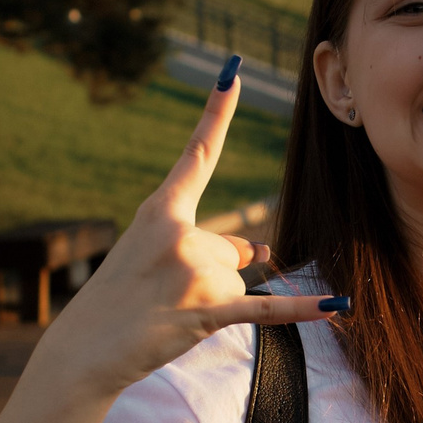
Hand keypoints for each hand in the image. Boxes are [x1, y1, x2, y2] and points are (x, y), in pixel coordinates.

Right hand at [31, 59, 348, 399]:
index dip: (216, 112)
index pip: (197, 154)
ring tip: (169, 313)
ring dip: (213, 301)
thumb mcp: (153, 256)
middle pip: (231, 248)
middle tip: (163, 295)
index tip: (232, 73)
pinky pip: (266, 308)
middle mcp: (179, 234)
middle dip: (211, 274)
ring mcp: (194, 274)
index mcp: (159, 211)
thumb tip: (266, 253)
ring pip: (237, 279)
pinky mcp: (207, 313)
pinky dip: (303, 309)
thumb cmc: (118, 300)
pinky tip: (337, 306)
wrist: (85, 350)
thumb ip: (210, 245)